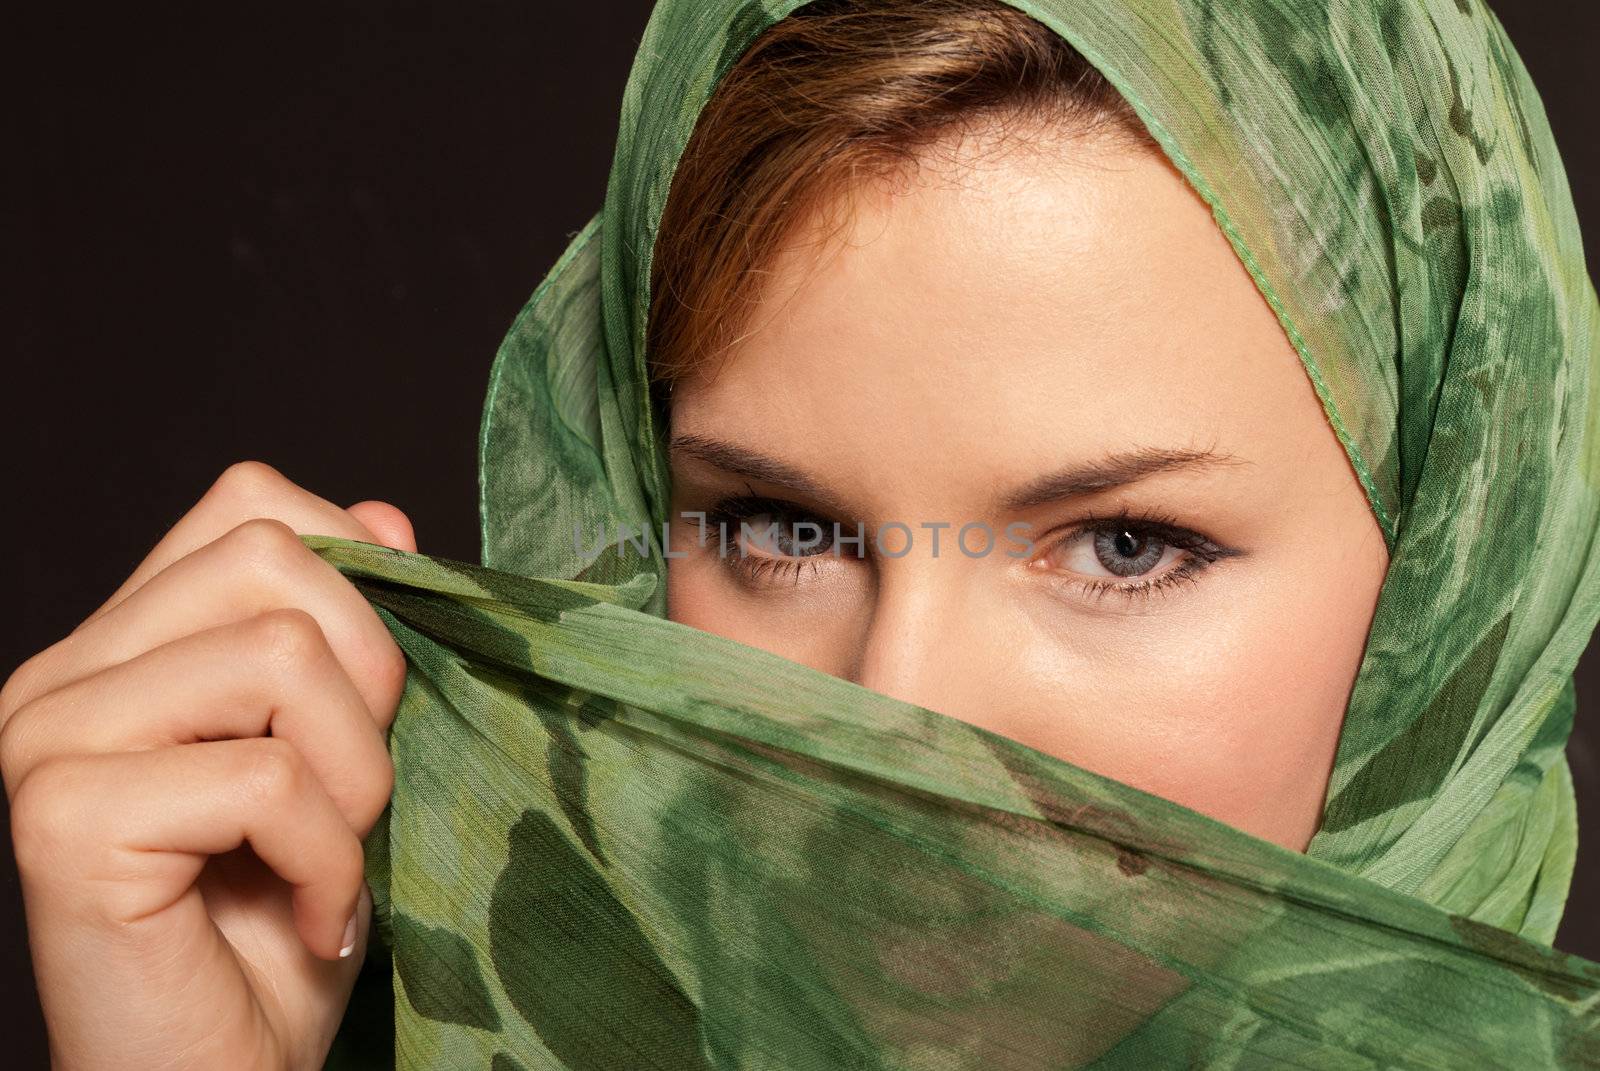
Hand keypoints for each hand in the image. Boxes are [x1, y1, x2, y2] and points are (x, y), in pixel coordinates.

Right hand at [2, 461, 412, 1069]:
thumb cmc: (285, 929)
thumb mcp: (348, 761)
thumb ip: (350, 635)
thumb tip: (384, 518)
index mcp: (126, 648)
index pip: (249, 504)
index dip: (352, 578)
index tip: (374, 697)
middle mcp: (65, 678)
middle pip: (270, 560)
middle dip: (366, 681)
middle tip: (354, 799)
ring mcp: (50, 742)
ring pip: (276, 655)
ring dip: (353, 778)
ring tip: (332, 860)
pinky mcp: (64, 820)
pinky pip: (261, 777)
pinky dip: (328, 856)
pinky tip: (313, 918)